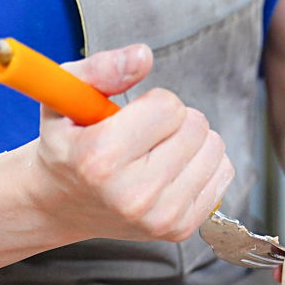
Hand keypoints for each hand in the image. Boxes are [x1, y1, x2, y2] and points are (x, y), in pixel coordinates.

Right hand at [27, 44, 233, 242]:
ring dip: (191, 142)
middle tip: (144, 137)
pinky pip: (223, 174)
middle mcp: (132, 195)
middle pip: (197, 126)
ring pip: (215, 149)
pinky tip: (171, 172)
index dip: (153, 102)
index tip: (132, 117)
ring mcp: (159, 217)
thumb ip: (102, 69)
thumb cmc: (67, 145)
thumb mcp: (66, 97)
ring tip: (157, 153)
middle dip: (174, 121)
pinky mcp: (180, 229)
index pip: (170, 106)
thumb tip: (143, 56)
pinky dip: (202, 166)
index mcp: (100, 159)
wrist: (61, 204)